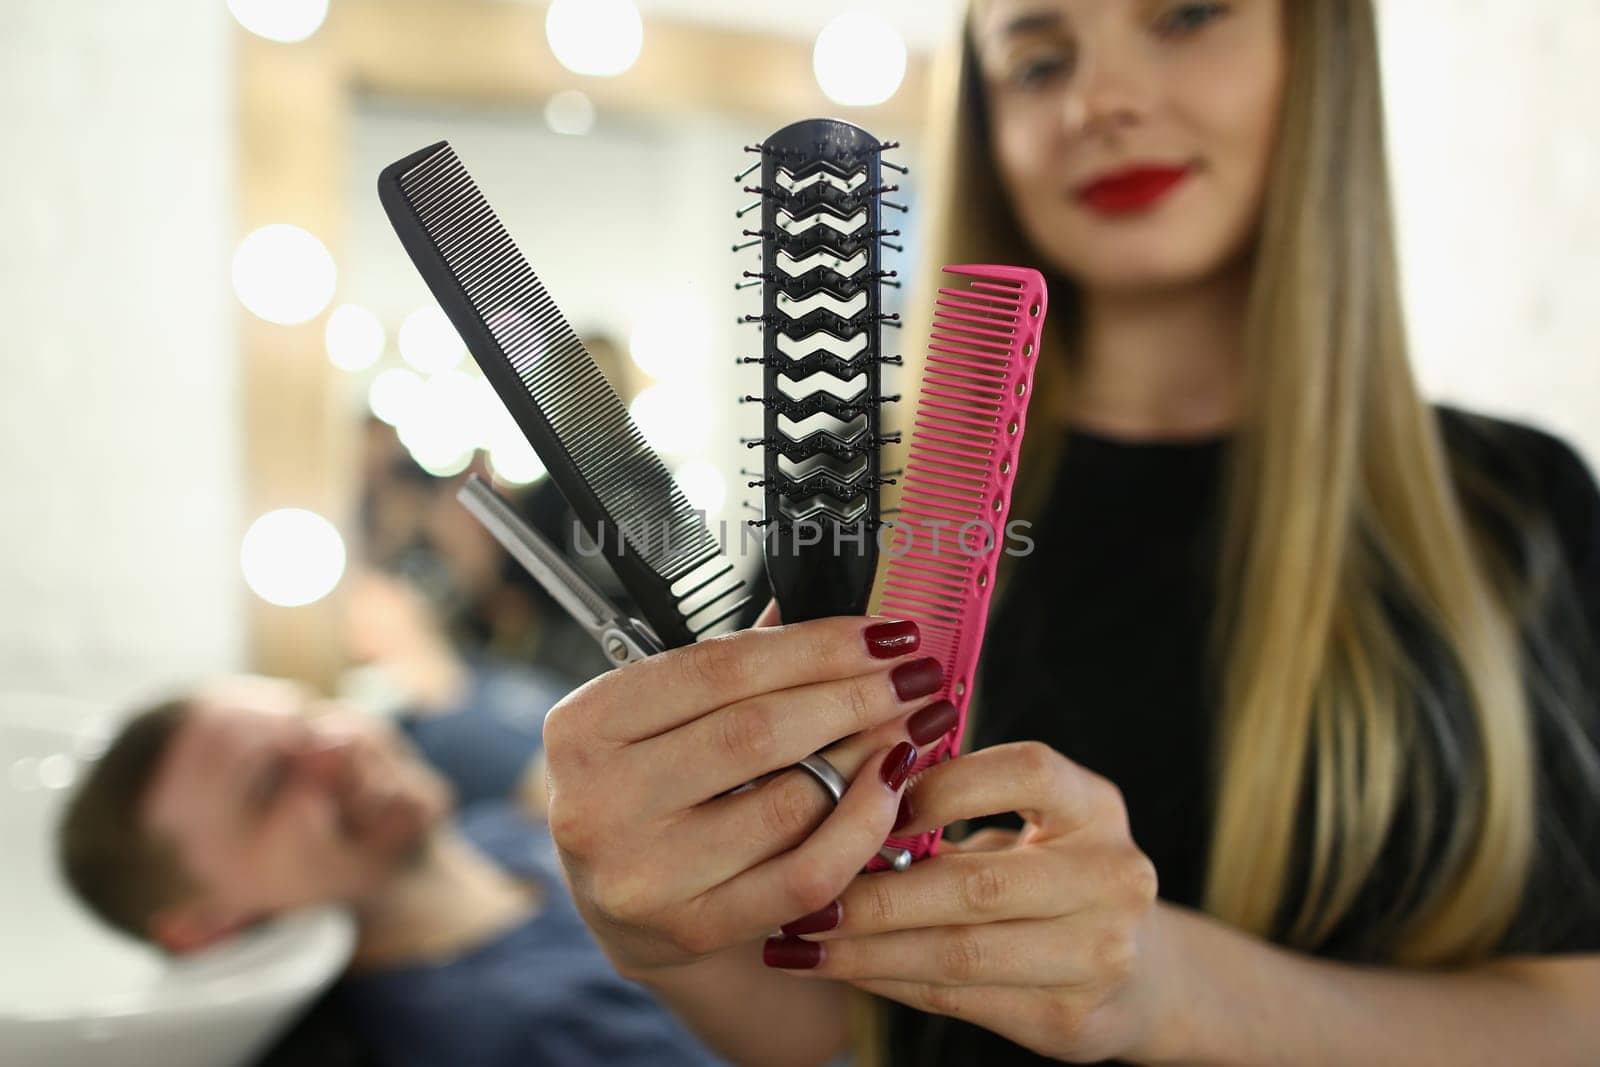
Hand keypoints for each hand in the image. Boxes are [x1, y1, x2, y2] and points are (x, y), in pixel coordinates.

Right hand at [543, 604, 960, 976]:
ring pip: (790, 803)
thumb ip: (735, 668)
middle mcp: (599, 802)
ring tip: (914, 726)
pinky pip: (804, 875)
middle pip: (759, 732)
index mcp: (584, 727)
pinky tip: (893, 791)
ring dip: (870, 756)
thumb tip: (840, 622)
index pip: (720, 669)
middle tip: (914, 676)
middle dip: (854, 697)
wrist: (620, 902)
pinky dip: (862, 826)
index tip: (884, 634)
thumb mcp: (661, 717)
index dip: (815, 646)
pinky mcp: (693, 928)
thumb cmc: (649, 788)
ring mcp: (643, 873)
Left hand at [761, 742, 1168, 1063]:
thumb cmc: (1050, 875)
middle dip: (877, 891)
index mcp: (1096, 807)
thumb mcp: (1033, 821)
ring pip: (961, 952)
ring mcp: (1099, 955)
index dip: (945, 783)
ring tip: (801, 939)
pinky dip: (889, 981)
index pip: (1026, 772)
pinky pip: (959, 998)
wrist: (1138, 974)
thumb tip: (841, 787)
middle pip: (979, 884)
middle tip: (804, 892)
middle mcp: (1111, 877)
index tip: (872, 798)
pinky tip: (841, 968)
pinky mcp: (1069, 1018)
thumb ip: (957, 800)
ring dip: (868, 948)